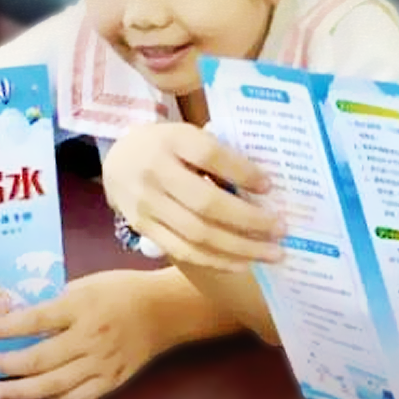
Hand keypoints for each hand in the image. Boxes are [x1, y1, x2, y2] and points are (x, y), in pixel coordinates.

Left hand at [0, 271, 180, 398]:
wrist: (166, 311)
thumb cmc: (122, 291)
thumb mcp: (86, 285)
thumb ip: (56, 304)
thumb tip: (22, 322)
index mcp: (81, 307)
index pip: (33, 321)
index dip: (4, 329)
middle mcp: (89, 338)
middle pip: (38, 359)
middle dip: (7, 363)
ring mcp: (101, 363)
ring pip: (53, 385)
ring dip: (22, 390)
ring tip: (0, 391)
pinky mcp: (112, 380)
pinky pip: (77, 397)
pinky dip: (55, 398)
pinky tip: (41, 393)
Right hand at [101, 121, 285, 271]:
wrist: (117, 161)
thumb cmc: (166, 146)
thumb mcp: (188, 135)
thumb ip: (218, 154)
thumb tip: (263, 185)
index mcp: (172, 140)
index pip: (209, 155)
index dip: (241, 172)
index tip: (269, 186)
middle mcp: (155, 173)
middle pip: (205, 203)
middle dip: (249, 221)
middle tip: (281, 230)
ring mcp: (147, 205)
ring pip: (197, 234)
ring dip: (239, 248)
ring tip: (271, 254)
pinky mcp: (144, 229)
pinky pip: (183, 251)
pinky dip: (216, 260)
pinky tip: (242, 262)